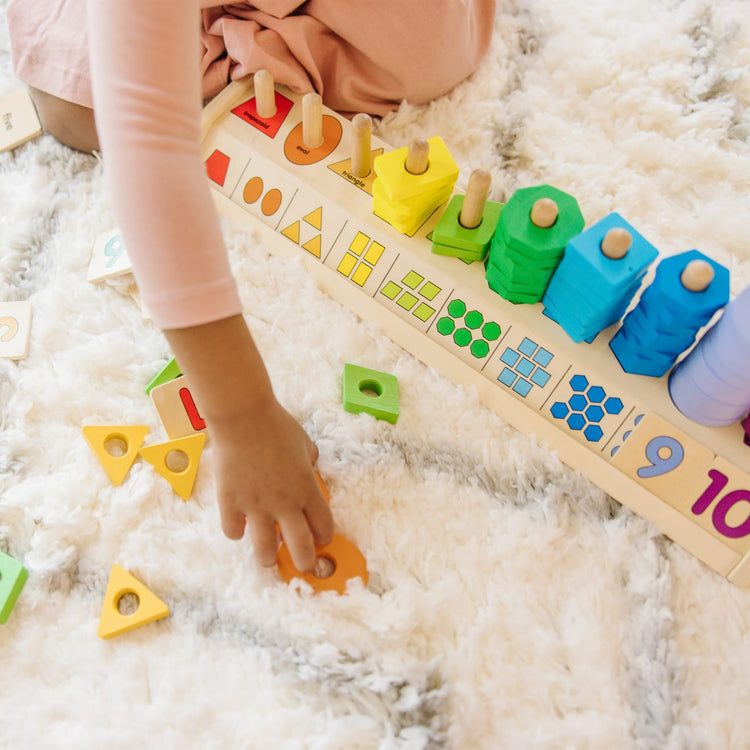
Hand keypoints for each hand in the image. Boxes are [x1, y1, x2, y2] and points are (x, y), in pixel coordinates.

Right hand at [163, 314, 333, 571]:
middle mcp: (284, 504)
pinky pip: (233, 531)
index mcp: (307, 490)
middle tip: (303, 564)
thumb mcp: (305, 443)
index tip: (321, 539)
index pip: (323, 526)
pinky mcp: (230, 503)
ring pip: (265, 550)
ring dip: (269, 557)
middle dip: (305, 562)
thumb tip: (310, 467)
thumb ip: (309, 461)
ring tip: (269, 557)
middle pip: (301, 549)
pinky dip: (236, 531)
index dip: (324, 537)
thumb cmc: (277, 426)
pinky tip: (239, 526)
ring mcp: (256, 507)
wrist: (243, 417)